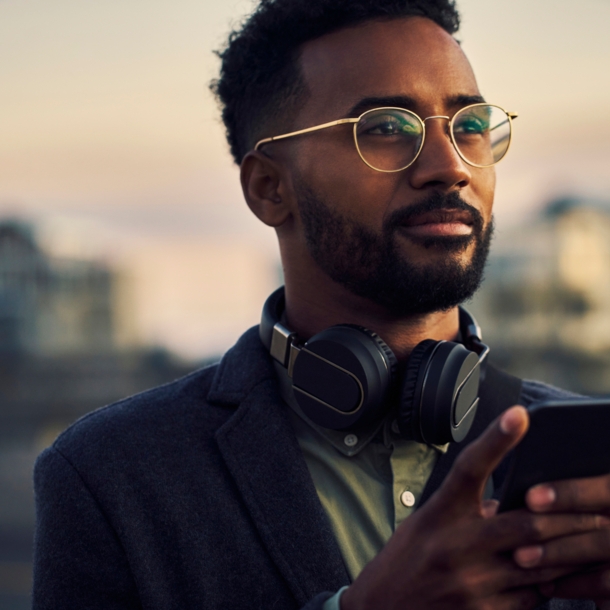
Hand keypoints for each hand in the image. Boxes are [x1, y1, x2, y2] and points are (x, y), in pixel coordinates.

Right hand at [340, 406, 607, 609]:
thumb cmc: (405, 559)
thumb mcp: (428, 523)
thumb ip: (466, 511)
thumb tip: (509, 506)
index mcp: (440, 513)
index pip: (470, 467)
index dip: (495, 439)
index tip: (519, 414)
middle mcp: (455, 545)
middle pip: (527, 523)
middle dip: (570, 518)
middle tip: (600, 511)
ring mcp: (471, 583)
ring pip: (540, 564)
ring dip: (569, 554)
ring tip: (594, 543)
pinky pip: (532, 598)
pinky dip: (548, 585)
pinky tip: (558, 577)